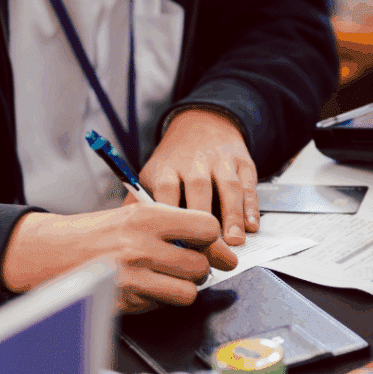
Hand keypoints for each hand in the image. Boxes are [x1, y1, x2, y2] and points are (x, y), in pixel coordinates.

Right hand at [1, 203, 237, 313]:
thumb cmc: (98, 233)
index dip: (211, 239)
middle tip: (180, 263)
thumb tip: (223, 250)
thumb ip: (178, 228)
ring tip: (164, 277)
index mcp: (146, 217)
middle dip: (196, 267)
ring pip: (189, 292)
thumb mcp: (136, 215)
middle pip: (201, 265)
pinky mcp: (125, 302)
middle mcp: (141, 246)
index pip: (207, 228)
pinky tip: (142, 286)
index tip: (205, 243)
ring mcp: (133, 278)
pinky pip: (163, 306)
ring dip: (181, 287)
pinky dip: (158, 299)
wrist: (52, 253)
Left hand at [138, 107, 259, 245]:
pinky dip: (251, 207)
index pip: (167, 192)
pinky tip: (251, 226)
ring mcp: (220, 161)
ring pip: (228, 188)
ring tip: (235, 242)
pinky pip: (249, 185)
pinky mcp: (242, 163)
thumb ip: (138, 201)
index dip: (173, 219)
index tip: (175, 246)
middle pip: (199, 190)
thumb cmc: (174, 160)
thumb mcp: (152, 174)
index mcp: (166, 168)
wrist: (202, 123)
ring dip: (232, 216)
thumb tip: (121, 232)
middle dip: (204, 221)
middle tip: (209, 251)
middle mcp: (194, 163)